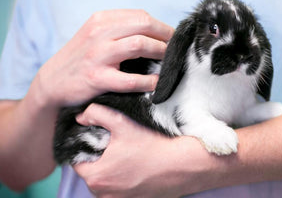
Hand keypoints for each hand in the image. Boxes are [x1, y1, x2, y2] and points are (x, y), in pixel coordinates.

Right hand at [35, 10, 173, 106]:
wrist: (53, 82)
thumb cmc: (81, 58)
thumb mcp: (95, 35)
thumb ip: (119, 30)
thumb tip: (154, 31)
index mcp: (101, 20)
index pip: (140, 16)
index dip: (161, 26)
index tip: (172, 37)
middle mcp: (99, 33)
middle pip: (143, 25)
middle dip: (166, 36)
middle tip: (175, 48)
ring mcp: (97, 55)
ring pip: (139, 45)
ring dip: (160, 53)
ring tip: (169, 61)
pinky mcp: (97, 78)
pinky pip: (131, 79)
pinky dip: (149, 81)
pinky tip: (157, 83)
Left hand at [74, 104, 189, 197]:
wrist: (181, 165)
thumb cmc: (152, 147)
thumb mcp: (121, 123)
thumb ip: (97, 114)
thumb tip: (81, 116)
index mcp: (96, 176)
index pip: (78, 161)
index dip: (87, 147)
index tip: (100, 139)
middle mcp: (103, 194)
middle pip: (91, 172)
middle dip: (99, 159)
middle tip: (116, 146)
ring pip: (105, 181)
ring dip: (111, 170)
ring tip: (127, 156)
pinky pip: (118, 190)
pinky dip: (123, 179)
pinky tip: (135, 167)